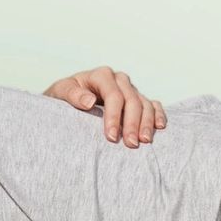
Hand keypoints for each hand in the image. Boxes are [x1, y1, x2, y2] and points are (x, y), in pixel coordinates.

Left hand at [43, 65, 166, 147]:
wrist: (67, 99)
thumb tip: (89, 101)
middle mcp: (118, 79)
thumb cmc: (62, 96)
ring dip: (147, 123)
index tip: (111, 137)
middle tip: (131, 144)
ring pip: (144, 103)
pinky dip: (158, 114)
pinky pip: (152, 104)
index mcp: (101, 75)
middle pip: (131, 100)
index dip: (114, 116)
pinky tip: (160, 127)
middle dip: (132, 123)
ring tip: (145, 141)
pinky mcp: (137, 98)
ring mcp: (130, 88)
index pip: (113, 95)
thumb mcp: (60, 92)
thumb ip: (72, 94)